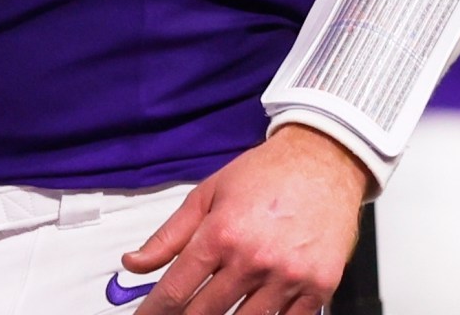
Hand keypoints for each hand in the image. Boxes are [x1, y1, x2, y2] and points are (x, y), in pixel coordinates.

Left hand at [122, 124, 368, 314]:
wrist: (324, 160)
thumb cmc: (266, 173)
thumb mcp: (207, 194)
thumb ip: (169, 235)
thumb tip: (134, 263)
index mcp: (222, 234)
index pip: (176, 290)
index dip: (154, 311)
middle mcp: (254, 259)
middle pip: (205, 313)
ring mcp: (288, 277)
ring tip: (214, 309)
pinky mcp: (319, 287)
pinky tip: (253, 311)